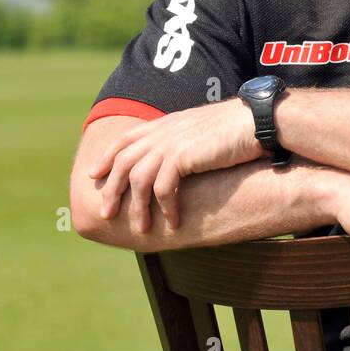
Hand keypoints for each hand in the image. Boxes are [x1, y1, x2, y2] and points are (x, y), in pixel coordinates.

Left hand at [85, 98, 263, 230]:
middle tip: (106, 213)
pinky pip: (163, 189)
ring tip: (141, 229)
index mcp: (165, 124)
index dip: (106, 157)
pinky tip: (172, 222)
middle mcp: (163, 132)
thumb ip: (183, 141)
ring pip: (139, 180)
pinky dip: (165, 208)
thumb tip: (177, 160)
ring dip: (137, 207)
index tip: (94, 174)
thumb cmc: (236, 128)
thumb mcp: (201, 131)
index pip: (124, 139)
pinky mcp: (183, 157)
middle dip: (112, 189)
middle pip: (124, 162)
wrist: (255, 121)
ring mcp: (171, 143)